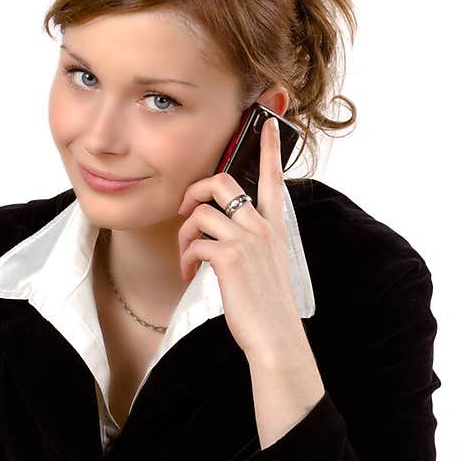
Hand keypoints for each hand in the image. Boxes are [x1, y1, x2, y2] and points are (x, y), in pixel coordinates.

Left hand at [176, 116, 303, 364]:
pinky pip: (194, 243)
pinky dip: (184, 260)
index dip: (269, 149)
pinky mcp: (229, 257)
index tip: (267, 123)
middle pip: (221, 182)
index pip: (273, 178)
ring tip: (187, 260)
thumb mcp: (264, 267)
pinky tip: (188, 276)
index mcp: (275, 227)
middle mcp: (263, 227)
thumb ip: (248, 243)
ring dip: (184, 236)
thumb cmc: (266, 308)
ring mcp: (248, 240)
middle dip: (194, 190)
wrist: (275, 337)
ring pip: (200, 214)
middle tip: (184, 210)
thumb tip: (215, 235)